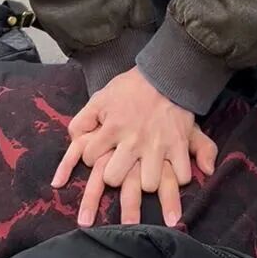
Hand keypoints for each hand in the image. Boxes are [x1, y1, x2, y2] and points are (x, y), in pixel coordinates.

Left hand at [51, 67, 216, 223]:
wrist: (165, 73)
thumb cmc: (130, 88)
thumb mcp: (101, 98)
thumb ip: (83, 120)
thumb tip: (74, 141)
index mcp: (112, 128)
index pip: (89, 157)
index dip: (90, 156)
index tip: (98, 152)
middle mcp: (133, 140)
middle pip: (114, 178)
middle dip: (115, 176)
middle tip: (121, 168)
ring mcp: (157, 144)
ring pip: (149, 184)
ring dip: (148, 180)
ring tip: (147, 173)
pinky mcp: (179, 144)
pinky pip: (182, 175)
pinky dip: (181, 176)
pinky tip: (174, 170)